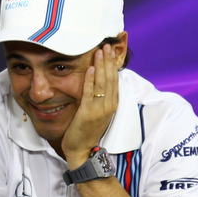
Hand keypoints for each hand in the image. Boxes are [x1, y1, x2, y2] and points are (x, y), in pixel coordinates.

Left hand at [61, 43, 120, 167]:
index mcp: (112, 105)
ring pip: (103, 83)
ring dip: (101, 66)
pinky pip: (90, 93)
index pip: (115, 80)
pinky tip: (92, 69)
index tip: (111, 51)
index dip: (113, 65)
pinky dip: (91, 80)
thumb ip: (99, 97)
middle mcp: (109, 106)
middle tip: (107, 45)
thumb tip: (97, 81)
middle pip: (111, 79)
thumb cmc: (87, 131)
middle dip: (109, 61)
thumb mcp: (97, 112)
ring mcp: (99, 109)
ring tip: (100, 51)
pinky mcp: (88, 112)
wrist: (82, 151)